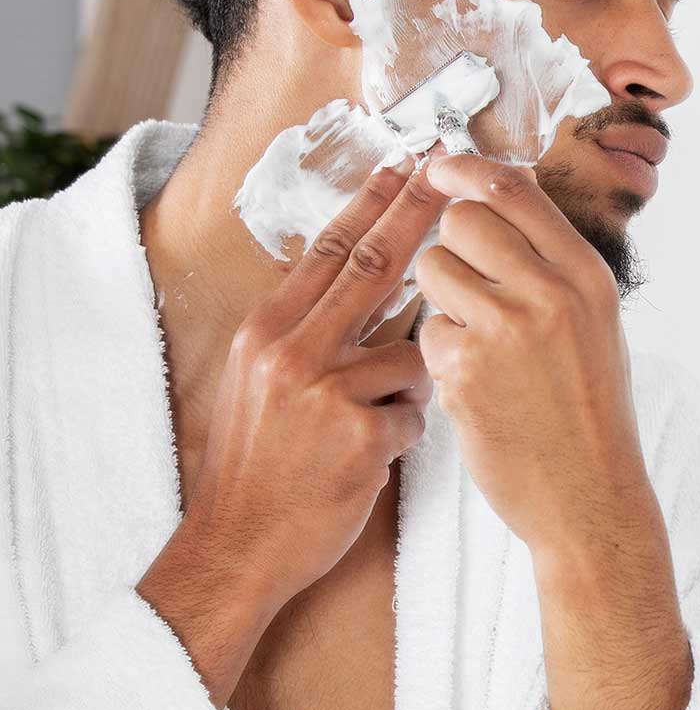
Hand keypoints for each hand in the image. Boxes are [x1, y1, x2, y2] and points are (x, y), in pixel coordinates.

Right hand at [139, 164, 448, 702]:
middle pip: (370, 266)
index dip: (371, 205)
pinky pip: (415, 415)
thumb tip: (354, 288)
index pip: (328, 251)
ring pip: (413, 355)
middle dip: (416, 215)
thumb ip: (304, 336)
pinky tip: (367, 461)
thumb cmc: (261, 469)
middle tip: (451, 171)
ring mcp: (325, 392)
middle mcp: (290, 351)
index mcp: (266, 334)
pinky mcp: (359, 436)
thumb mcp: (261, 386)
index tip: (405, 164)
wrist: (238, 545)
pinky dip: (404, 435)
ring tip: (365, 430)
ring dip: (410, 389)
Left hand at [414, 155, 652, 557]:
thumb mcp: (594, 324)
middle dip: (449, 244)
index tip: (437, 169)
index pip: (514, 190)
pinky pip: (425, 330)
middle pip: (462, 219)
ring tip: (476, 342)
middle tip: (467, 286)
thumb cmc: (589, 412)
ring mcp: (506, 330)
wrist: (591, 497)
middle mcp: (551, 292)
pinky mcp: (464, 371)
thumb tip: (502, 197)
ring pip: (432, 270)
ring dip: (440, 300)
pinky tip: (473, 385)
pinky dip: (439, 354)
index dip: (464, 171)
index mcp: (586, 275)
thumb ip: (553, 264)